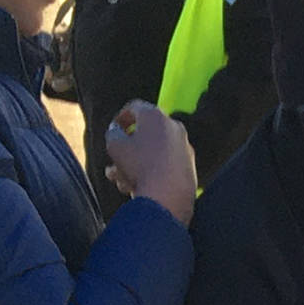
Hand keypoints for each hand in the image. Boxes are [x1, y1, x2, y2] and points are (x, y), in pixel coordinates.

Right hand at [103, 101, 197, 222]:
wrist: (168, 197)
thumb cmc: (139, 166)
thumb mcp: (114, 145)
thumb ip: (113, 132)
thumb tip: (117, 131)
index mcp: (155, 116)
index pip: (134, 107)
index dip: (121, 117)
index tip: (114, 128)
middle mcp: (174, 127)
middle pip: (145, 133)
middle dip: (126, 146)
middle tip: (114, 158)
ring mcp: (185, 147)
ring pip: (153, 152)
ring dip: (135, 163)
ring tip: (120, 179)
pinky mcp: (190, 167)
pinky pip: (165, 165)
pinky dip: (151, 172)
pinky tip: (136, 187)